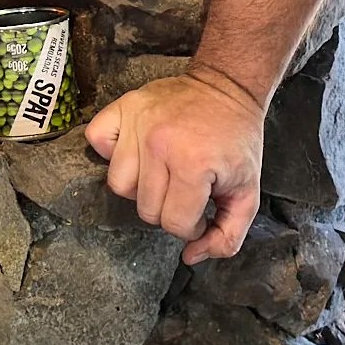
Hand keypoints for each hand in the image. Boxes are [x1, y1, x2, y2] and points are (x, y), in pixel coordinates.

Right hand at [84, 63, 266, 263]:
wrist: (227, 87)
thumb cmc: (236, 141)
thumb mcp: (248, 192)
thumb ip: (227, 236)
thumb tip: (190, 257)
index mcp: (193, 165)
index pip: (174, 224)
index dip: (191, 225)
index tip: (202, 206)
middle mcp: (159, 144)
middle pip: (145, 209)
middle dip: (168, 208)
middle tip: (185, 189)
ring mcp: (137, 122)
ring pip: (119, 184)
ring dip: (140, 186)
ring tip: (161, 173)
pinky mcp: (123, 106)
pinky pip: (97, 140)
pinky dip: (111, 151)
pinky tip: (136, 152)